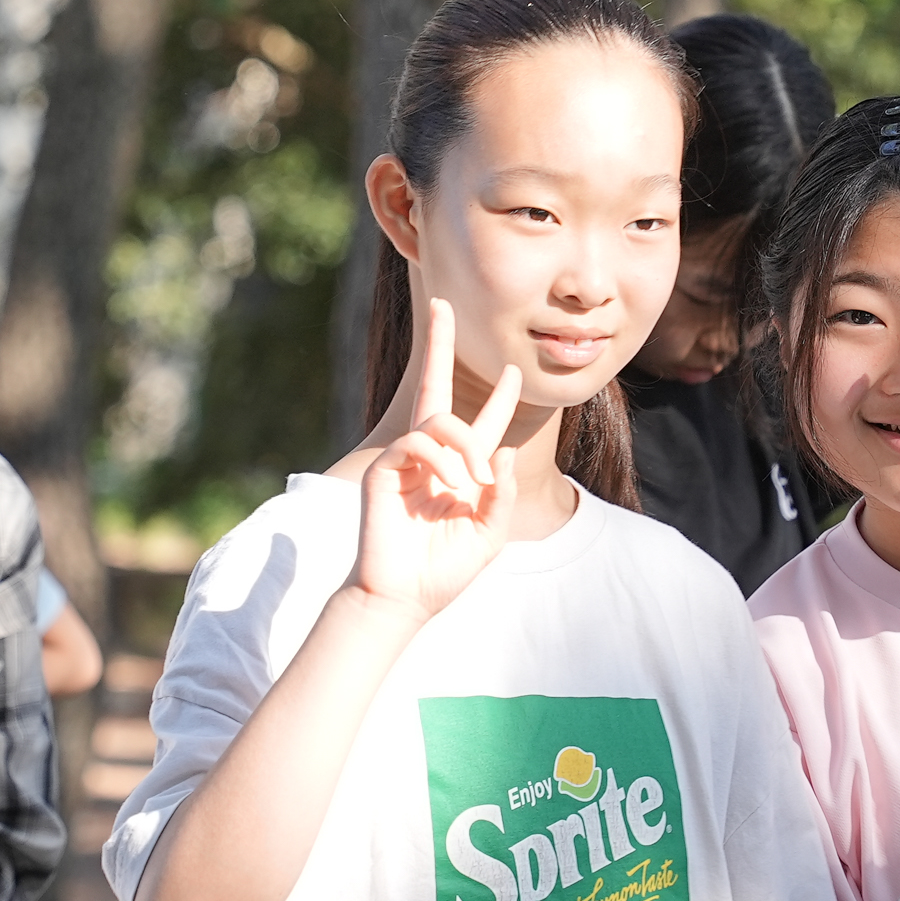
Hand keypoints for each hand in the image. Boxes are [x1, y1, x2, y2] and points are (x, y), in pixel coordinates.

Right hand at [346, 298, 520, 621]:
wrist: (405, 596)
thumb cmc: (446, 571)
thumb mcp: (490, 534)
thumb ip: (501, 494)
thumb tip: (503, 453)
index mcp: (462, 471)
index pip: (483, 423)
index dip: (499, 397)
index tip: (512, 370)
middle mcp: (434, 457)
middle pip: (434, 388)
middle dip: (440, 345)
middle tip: (444, 304)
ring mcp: (407, 461)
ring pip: (438, 420)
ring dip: (465, 443)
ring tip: (473, 479)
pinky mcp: (386, 469)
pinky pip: (415, 442)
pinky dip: (439, 458)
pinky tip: (449, 486)